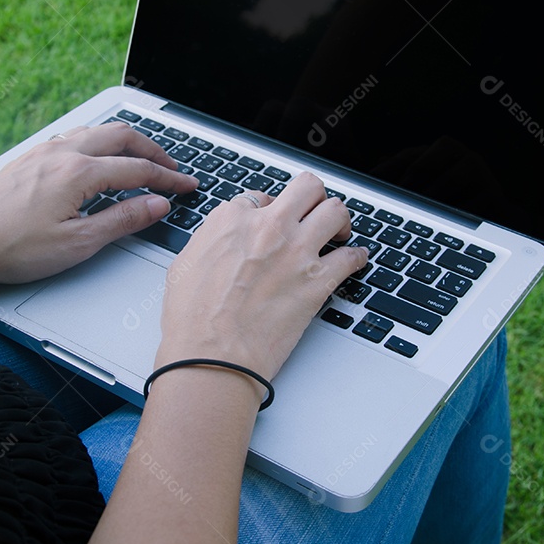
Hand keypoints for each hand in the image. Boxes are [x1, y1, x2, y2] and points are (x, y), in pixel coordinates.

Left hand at [0, 122, 197, 282]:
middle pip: (122, 137)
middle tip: (172, 169)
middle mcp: (63, 153)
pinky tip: (99, 158)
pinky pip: (76, 137)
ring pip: (97, 132)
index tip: (188, 186)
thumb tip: (157, 205)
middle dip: (153, 150)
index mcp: (79, 173)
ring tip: (143, 159)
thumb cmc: (10, 247)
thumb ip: (122, 221)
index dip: (168, 178)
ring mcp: (44, 152)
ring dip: (126, 142)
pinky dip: (100, 142)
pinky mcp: (29, 158)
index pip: (138, 169)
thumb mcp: (77, 244)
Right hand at [155, 173, 368, 382]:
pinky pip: (352, 257)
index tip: (274, 223)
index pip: (262, 197)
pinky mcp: (318, 281)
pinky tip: (353, 260)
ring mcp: (297, 252)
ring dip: (339, 220)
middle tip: (314, 212)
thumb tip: (224, 237)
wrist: (212, 356)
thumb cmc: (193, 319)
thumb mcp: (186, 262)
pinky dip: (356, 257)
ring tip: (338, 232)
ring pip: (335, 211)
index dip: (270, 210)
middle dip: (313, 197)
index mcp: (233, 219)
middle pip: (307, 187)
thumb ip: (212, 239)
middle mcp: (269, 227)